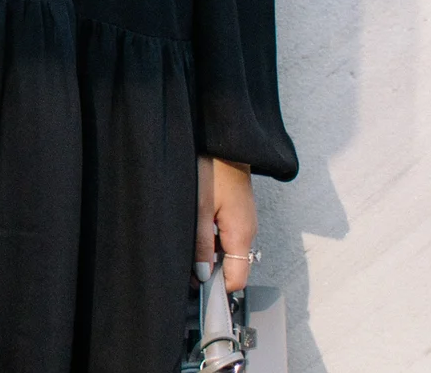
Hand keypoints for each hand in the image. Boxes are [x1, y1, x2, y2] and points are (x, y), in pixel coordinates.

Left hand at [196, 156, 257, 292]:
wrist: (225, 140)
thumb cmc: (212, 168)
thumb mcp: (199, 208)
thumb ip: (200, 244)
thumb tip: (201, 274)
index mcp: (242, 234)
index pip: (238, 278)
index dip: (218, 288)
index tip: (196, 290)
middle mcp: (248, 231)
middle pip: (232, 266)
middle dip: (209, 270)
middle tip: (183, 266)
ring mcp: (244, 221)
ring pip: (227, 250)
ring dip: (208, 253)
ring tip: (184, 243)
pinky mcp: (238, 212)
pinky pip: (226, 235)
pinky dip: (211, 238)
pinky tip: (193, 227)